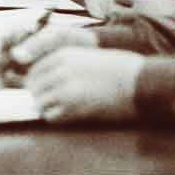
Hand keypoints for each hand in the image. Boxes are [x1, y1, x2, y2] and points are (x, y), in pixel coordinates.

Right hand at [0, 17, 98, 86]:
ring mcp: (21, 66)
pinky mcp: (27, 81)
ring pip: (0, 74)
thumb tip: (16, 56)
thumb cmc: (75, 41)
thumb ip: (38, 43)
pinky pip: (12, 86)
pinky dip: (6, 92)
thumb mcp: (58, 37)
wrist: (90, 55)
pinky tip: (4, 99)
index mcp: (20, 34)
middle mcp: (16, 49)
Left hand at [20, 47, 144, 123]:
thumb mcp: (88, 57)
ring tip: (63, 111)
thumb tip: (48, 81)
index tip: (45, 93)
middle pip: (33, 88)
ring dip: (48, 109)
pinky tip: (70, 117)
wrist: (140, 81)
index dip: (37, 85)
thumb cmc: (121, 69)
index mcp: (63, 55)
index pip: (34, 72)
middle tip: (54, 106)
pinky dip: (57, 119)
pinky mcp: (74, 106)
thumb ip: (66, 66)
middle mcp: (60, 70)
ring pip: (40, 103)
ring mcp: (65, 88)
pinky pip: (52, 116)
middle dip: (41, 98)